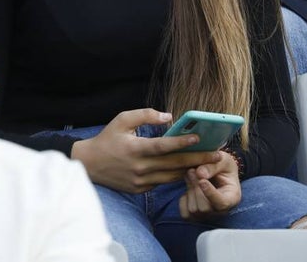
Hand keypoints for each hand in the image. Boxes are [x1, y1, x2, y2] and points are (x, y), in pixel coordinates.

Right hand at [71, 109, 222, 193]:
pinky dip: (176, 176)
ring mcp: (141, 181)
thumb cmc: (107, 139)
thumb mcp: (122, 120)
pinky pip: (163, 182)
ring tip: (209, 163)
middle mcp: (140, 167)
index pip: (163, 147)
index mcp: (135, 149)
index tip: (199, 137)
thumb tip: (168, 117)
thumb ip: (145, 115)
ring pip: (172, 176)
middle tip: (217, 155)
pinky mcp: (140, 190)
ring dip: (191, 169)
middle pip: (174, 164)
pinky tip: (189, 169)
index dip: (181, 143)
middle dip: (198, 159)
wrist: (89, 164)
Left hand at [179, 151, 240, 218]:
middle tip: (192, 170)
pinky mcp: (196, 217)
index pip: (222, 203)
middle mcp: (221, 211)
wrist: (218, 173)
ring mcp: (208, 215)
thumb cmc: (223, 166)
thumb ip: (212, 166)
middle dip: (196, 188)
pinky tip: (189, 189)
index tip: (202, 181)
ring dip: (189, 190)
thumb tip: (199, 174)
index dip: (210, 193)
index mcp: (232, 197)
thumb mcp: (223, 160)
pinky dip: (183, 201)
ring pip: (194, 210)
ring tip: (191, 176)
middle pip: (204, 208)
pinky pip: (185, 214)